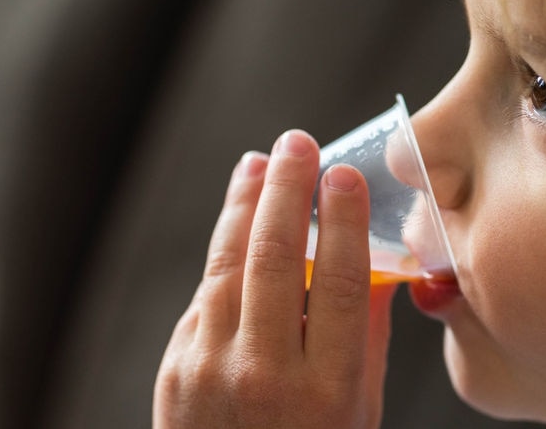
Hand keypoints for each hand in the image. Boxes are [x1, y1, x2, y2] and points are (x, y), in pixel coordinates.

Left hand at [154, 130, 395, 428]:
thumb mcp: (357, 411)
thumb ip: (362, 337)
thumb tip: (369, 259)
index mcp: (326, 390)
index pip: (337, 281)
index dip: (342, 219)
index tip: (345, 173)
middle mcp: (264, 375)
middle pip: (274, 257)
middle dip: (286, 189)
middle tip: (296, 143)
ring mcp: (210, 370)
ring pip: (227, 264)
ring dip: (244, 204)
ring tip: (260, 163)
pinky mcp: (175, 369)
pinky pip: (206, 296)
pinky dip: (225, 252)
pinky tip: (239, 217)